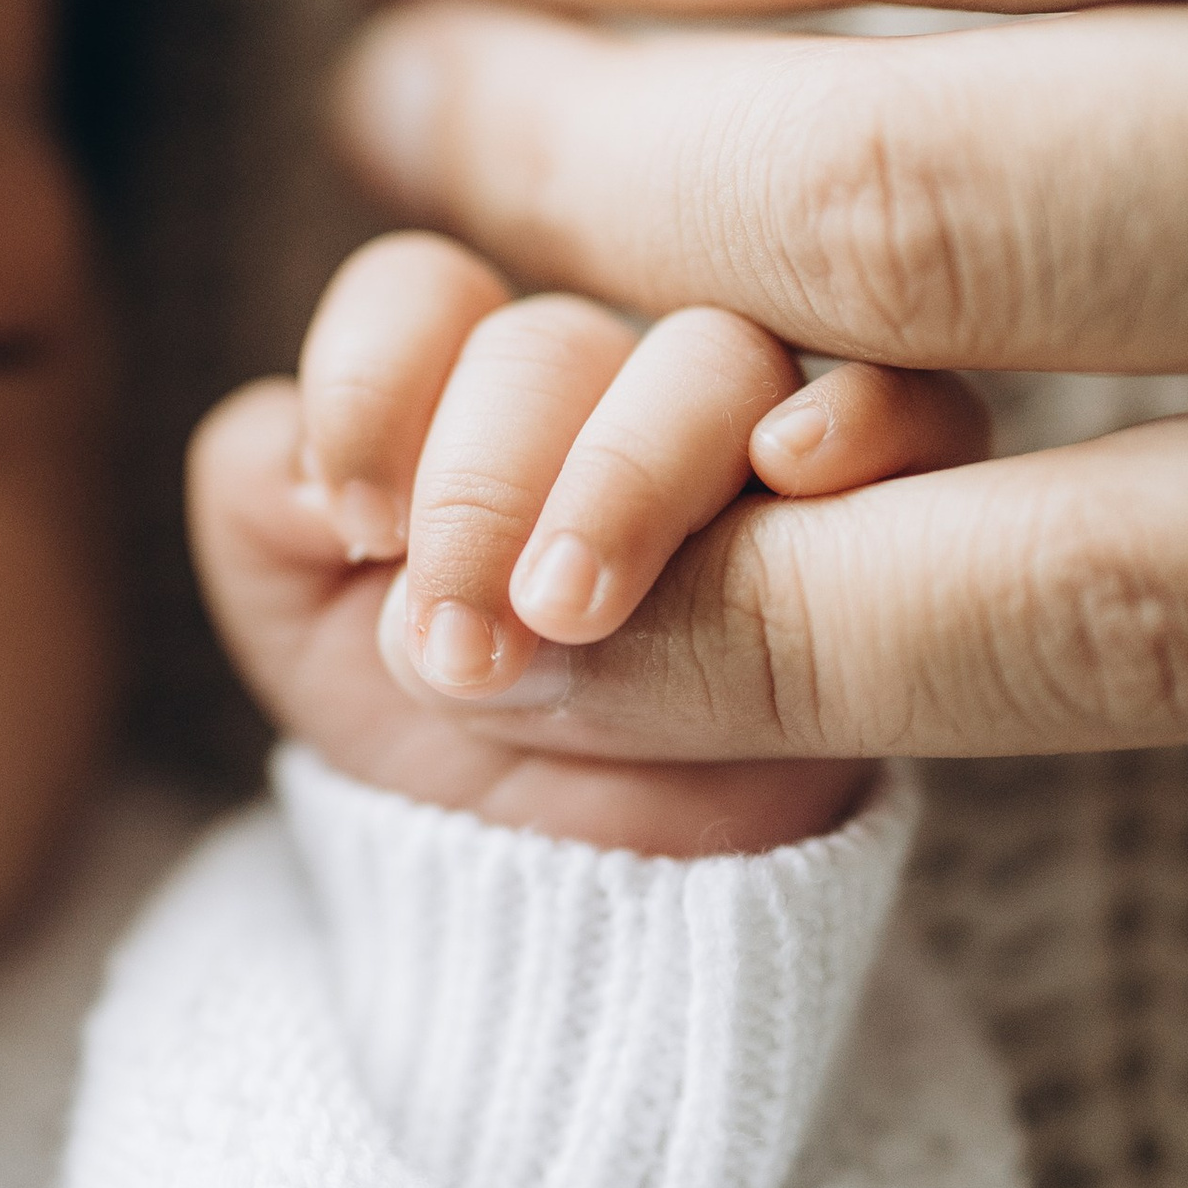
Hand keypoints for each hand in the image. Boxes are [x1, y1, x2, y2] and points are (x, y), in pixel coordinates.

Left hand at [189, 232, 980, 852]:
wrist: (591, 892)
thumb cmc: (448, 732)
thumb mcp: (304, 632)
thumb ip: (267, 501)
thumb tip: (320, 447)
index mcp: (468, 371)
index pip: (421, 295)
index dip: (371, 384)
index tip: (353, 524)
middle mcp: (617, 373)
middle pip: (555, 336)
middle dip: (484, 483)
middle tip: (458, 633)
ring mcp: (759, 428)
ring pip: (714, 358)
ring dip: (628, 475)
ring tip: (572, 610)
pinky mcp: (893, 505)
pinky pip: (920, 408)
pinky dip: (865, 416)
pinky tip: (800, 470)